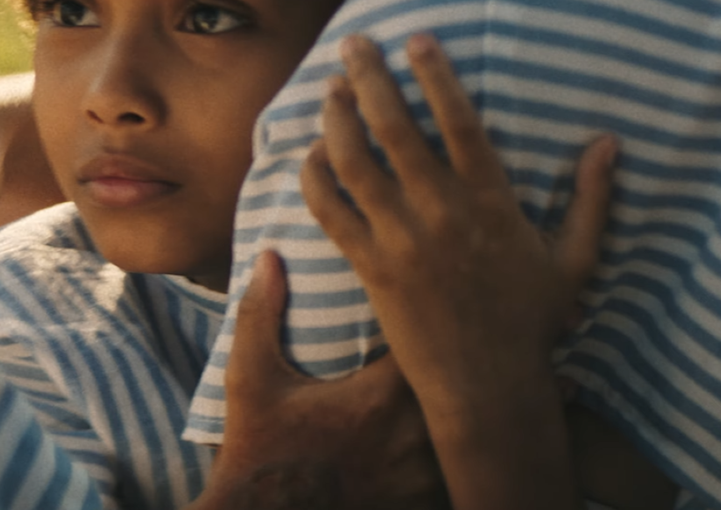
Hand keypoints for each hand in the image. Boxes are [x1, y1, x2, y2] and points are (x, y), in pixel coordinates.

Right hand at [199, 251, 448, 509]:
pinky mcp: (421, 502)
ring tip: (493, 385)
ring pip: (471, 430)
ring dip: (473, 407)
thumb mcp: (248, 379)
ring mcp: (422, 477)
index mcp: (380, 400)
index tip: (438, 304)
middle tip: (471, 338)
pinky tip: (465, 437)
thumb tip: (269, 258)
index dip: (441, 322)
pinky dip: (463, 450)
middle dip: (466, 363)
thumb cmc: (260, 452)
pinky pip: (459, 471)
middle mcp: (413, 439)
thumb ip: (259, 315)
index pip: (436, 345)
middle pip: (466, 386)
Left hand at [300, 32, 614, 509]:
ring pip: (354, 162)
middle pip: (395, 127)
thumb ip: (590, 199)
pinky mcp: (368, 265)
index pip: (460, 121)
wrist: (486, 384)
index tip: (418, 38)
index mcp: (490, 201)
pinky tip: (312, 152)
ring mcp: (400, 238)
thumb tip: (607, 144)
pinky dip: (315, 176)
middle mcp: (440, 212)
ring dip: (336, 118)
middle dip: (369, 77)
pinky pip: (330, 210)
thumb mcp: (574, 260)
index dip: (436, 75)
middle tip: (354, 42)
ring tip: (330, 88)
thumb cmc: (531, 321)